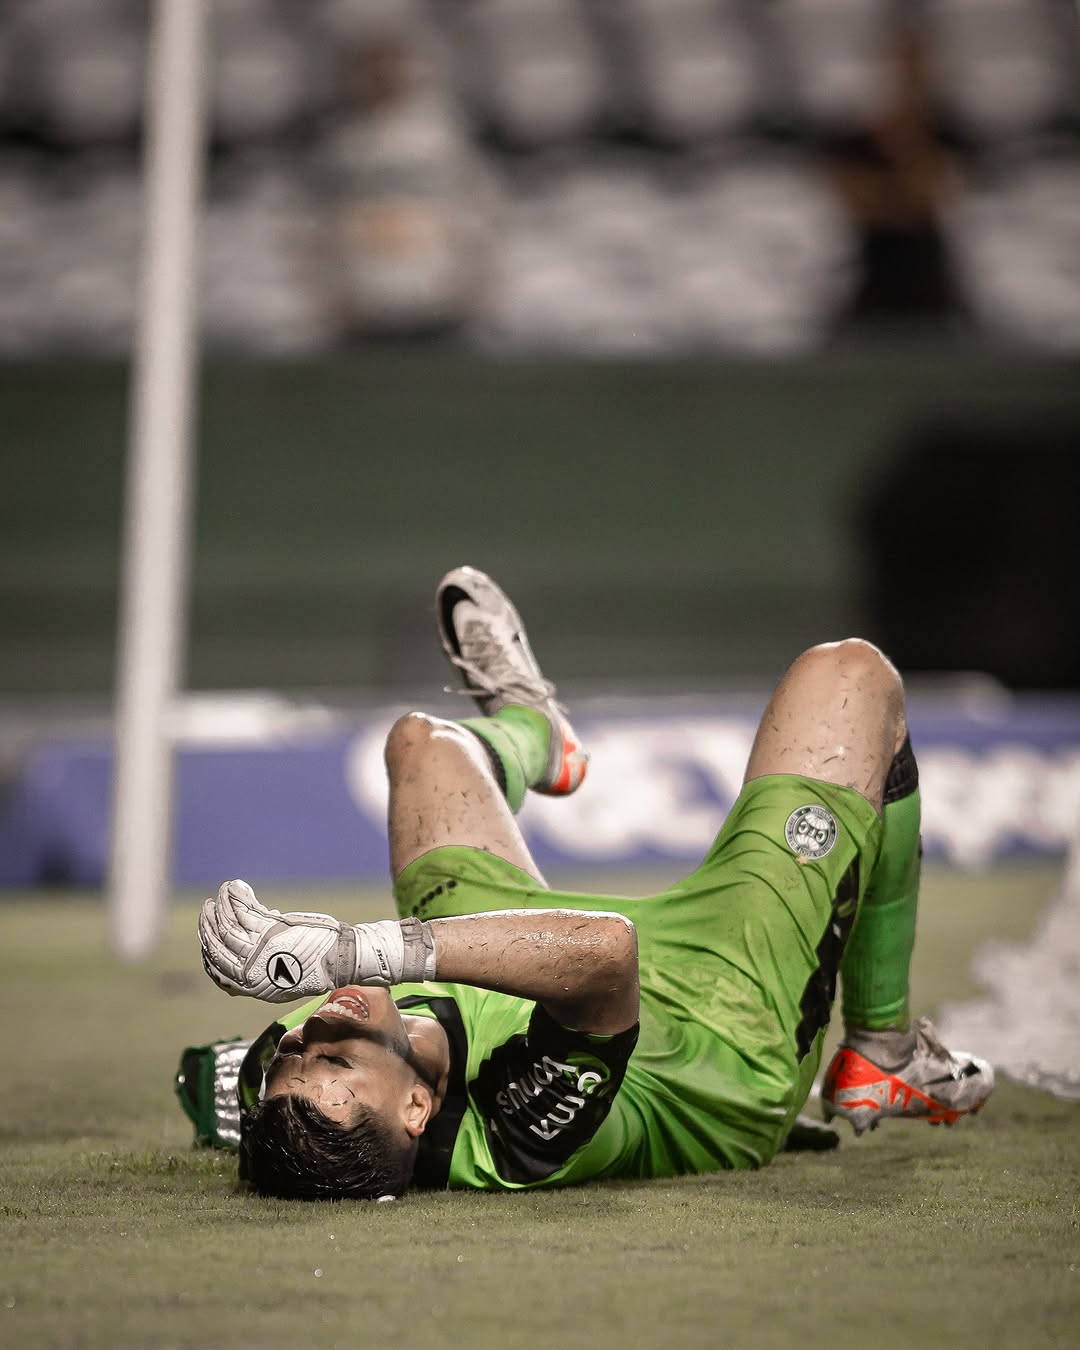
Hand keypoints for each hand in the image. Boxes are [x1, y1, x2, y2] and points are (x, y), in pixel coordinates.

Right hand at [199, 880, 352, 1001]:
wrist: (337, 960)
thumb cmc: (317, 967)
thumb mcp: (284, 979)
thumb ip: (263, 969)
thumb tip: (250, 945)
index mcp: (253, 987)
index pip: (219, 973)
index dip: (209, 955)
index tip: (205, 942)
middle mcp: (250, 972)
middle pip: (218, 946)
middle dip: (208, 927)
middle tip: (206, 909)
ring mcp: (258, 950)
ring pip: (227, 926)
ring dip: (220, 908)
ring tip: (219, 895)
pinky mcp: (268, 931)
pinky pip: (243, 911)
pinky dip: (235, 897)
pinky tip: (234, 887)